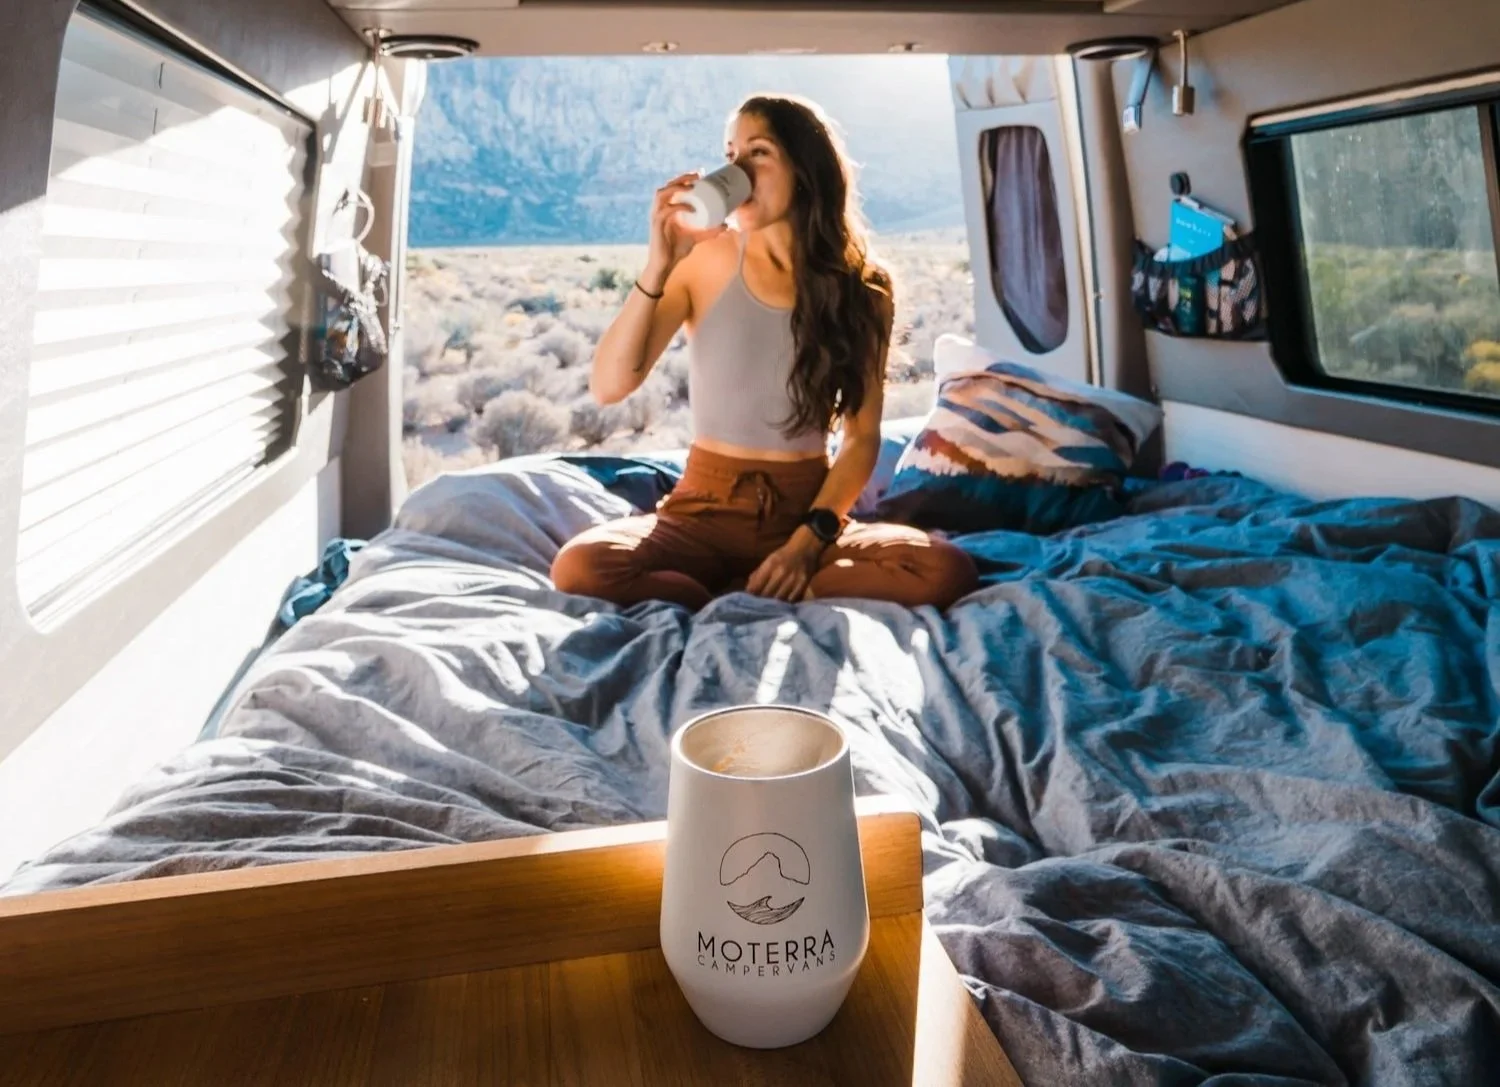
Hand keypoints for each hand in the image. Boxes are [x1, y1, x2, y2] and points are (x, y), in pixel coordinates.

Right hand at [643, 172, 727, 289]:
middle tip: (698, 175)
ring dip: (676, 187)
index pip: (673, 187)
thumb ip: (709, 231)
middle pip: (667, 185)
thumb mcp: (696, 238)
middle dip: (682, 178)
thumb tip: (727, 225)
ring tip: (692, 186)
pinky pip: (666, 211)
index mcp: (667, 209)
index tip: (701, 173)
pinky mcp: (656, 225)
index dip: (685, 178)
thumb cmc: (676, 251)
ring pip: (661, 193)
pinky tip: (690, 207)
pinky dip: (678, 206)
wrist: (663, 266)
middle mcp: (660, 210)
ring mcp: (656, 216)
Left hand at [745, 531, 823, 602]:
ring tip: (769, 609)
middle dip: (761, 602)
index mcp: (770, 565)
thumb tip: (748, 590)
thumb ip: (758, 574)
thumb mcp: (769, 560)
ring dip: (773, 605)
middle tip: (758, 607)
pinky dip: (785, 604)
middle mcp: (781, 572)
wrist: (806, 548)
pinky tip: (782, 606)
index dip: (751, 595)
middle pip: (767, 594)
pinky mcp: (802, 585)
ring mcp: (793, 579)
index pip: (756, 585)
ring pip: (778, 599)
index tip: (748, 600)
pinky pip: (791, 600)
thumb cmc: (784, 555)